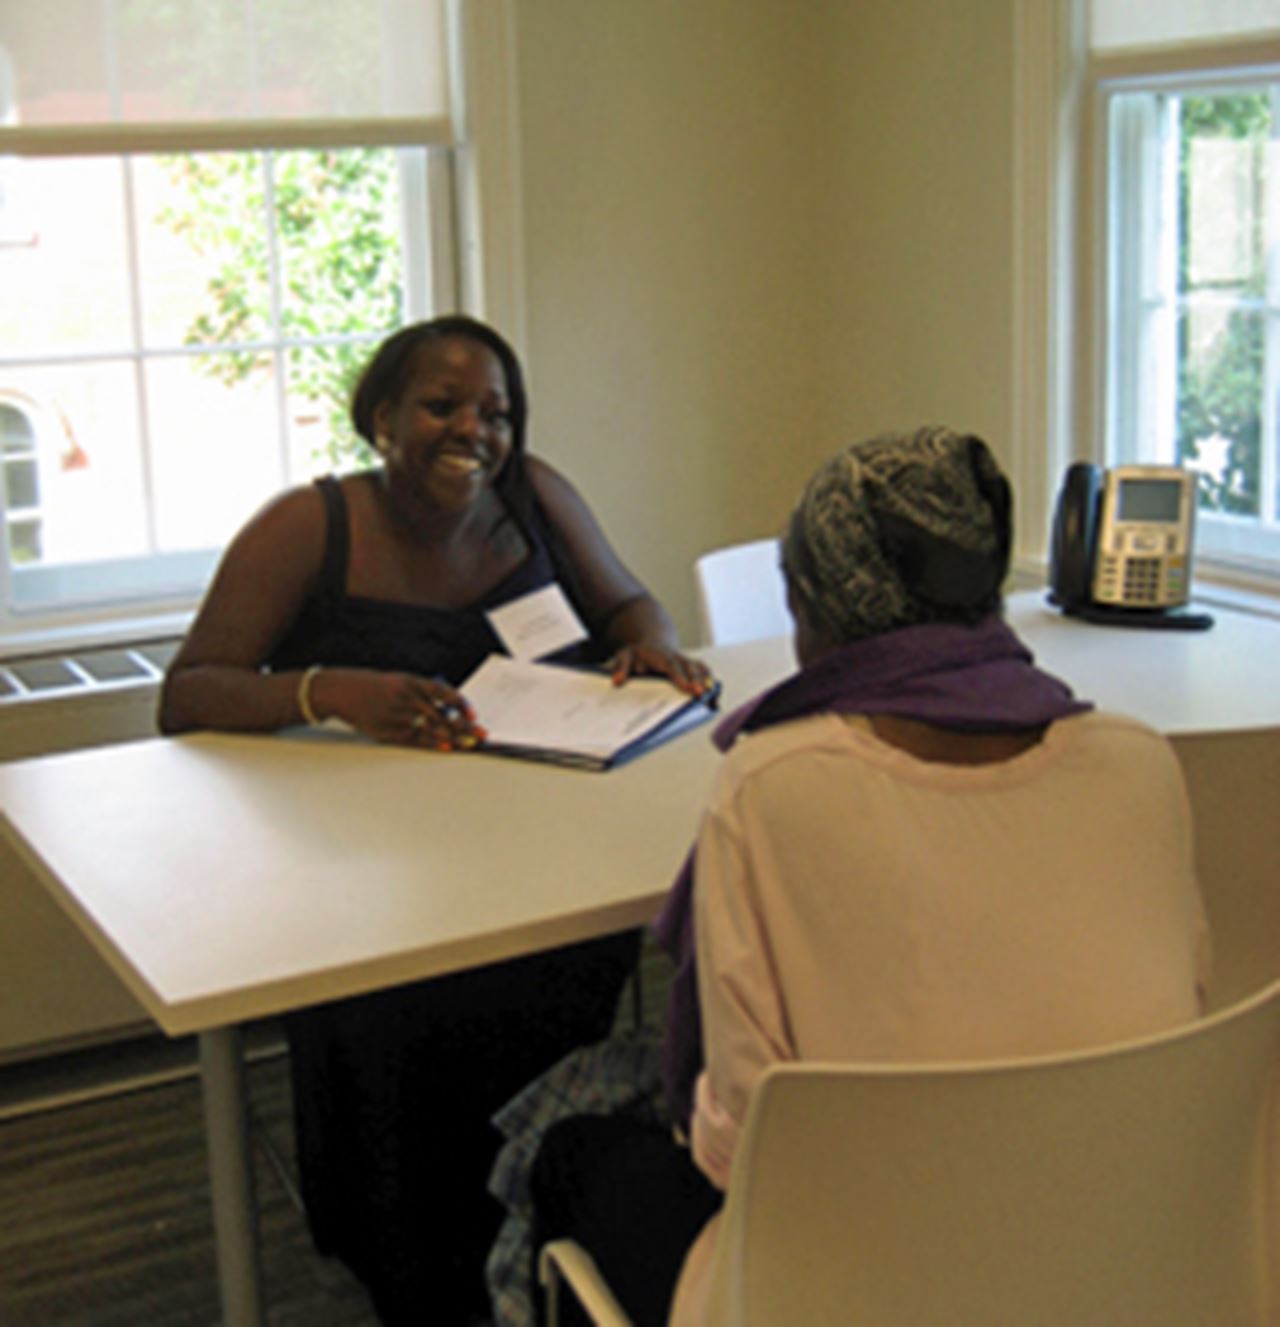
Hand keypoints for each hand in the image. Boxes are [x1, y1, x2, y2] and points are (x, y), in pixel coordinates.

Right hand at [316, 669, 484, 750]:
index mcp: (411, 681)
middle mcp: (407, 697)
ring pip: (430, 727)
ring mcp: (398, 714)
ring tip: (468, 744)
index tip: (473, 714)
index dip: (460, 704)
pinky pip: (414, 738)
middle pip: (441, 714)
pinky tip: (445, 748)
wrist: (343, 691)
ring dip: (452, 737)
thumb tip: (448, 708)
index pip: (443, 692)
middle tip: (481, 735)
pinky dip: (431, 743)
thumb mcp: (399, 681)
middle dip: (463, 726)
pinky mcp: (389, 729)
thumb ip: (422, 693)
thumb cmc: (375, 687)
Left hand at [608, 644, 715, 696]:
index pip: (671, 665)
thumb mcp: (624, 656)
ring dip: (705, 680)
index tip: (686, 687)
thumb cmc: (636, 653)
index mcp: (660, 656)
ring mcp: (685, 660)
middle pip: (689, 667)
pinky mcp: (691, 665)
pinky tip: (713, 694)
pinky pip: (703, 669)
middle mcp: (676, 657)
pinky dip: (709, 679)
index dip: (679, 676)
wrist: (651, 641)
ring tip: (711, 696)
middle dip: (696, 680)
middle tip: (701, 694)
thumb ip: (621, 667)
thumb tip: (617, 681)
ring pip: (698, 668)